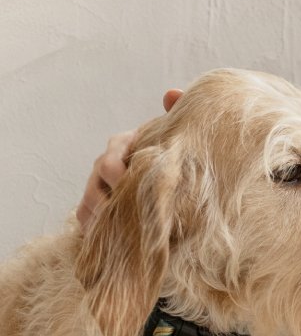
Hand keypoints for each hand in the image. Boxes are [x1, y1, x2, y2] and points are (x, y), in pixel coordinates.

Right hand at [75, 89, 182, 228]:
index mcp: (124, 143)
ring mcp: (97, 186)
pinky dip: (96, 230)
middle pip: (94, 185)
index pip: (111, 157)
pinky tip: (112, 241)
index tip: (129, 186)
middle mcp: (106, 164)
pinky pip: (86, 220)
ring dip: (103, 219)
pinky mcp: (95, 207)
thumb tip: (171, 94)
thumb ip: (177, 112)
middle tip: (128, 217)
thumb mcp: (178, 131)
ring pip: (88, 204)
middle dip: (109, 202)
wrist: (173, 172)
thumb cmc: (173, 149)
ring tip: (121, 234)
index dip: (118, 174)